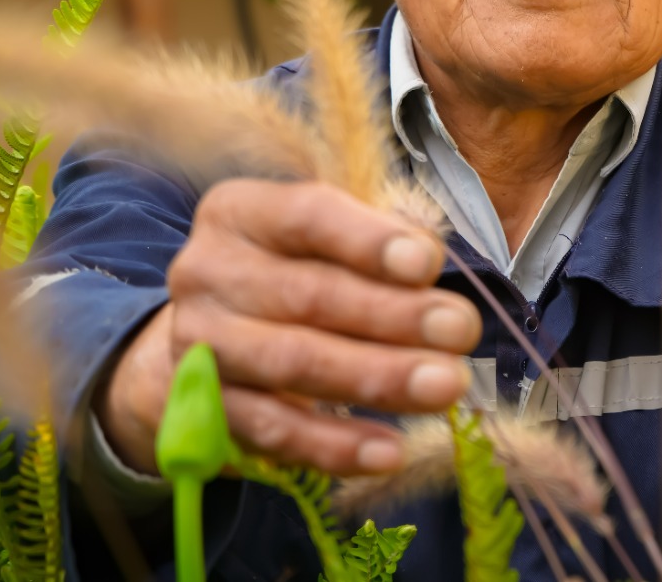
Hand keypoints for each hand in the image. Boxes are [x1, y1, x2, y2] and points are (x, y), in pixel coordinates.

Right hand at [95, 178, 480, 476]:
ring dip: (376, 378)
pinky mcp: (207, 410)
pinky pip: (274, 433)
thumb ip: (377, 237)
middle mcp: (208, 273)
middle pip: (306, 294)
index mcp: (239, 212)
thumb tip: (426, 261)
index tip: (428, 264)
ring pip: (293, 364)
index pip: (306, 216)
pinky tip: (391, 450)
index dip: (368, 241)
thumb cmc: (295, 266)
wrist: (215, 331)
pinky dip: (335, 446)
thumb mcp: (329, 232)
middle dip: (392, 315)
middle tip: (460, 329)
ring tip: (445, 385)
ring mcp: (200, 345)